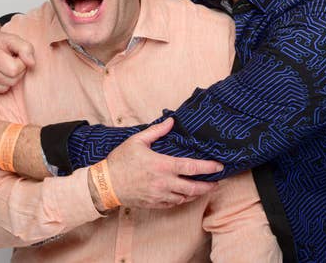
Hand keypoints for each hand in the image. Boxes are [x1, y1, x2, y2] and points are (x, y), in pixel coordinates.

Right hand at [0, 21, 34, 92]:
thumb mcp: (12, 38)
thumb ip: (25, 48)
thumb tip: (32, 63)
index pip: (14, 69)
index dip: (20, 63)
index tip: (17, 56)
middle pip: (11, 80)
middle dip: (16, 72)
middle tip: (11, 61)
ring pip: (5, 87)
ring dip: (9, 78)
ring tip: (5, 66)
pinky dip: (1, 83)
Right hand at [106, 118, 222, 208]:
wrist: (105, 185)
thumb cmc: (120, 160)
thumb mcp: (137, 141)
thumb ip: (156, 131)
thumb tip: (171, 121)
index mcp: (162, 165)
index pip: (191, 167)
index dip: (208, 168)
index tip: (219, 167)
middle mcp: (164, 183)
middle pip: (193, 187)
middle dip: (208, 186)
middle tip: (217, 182)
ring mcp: (159, 196)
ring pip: (184, 198)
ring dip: (196, 194)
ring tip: (204, 189)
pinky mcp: (154, 204)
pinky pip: (173, 204)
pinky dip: (182, 200)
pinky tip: (185, 195)